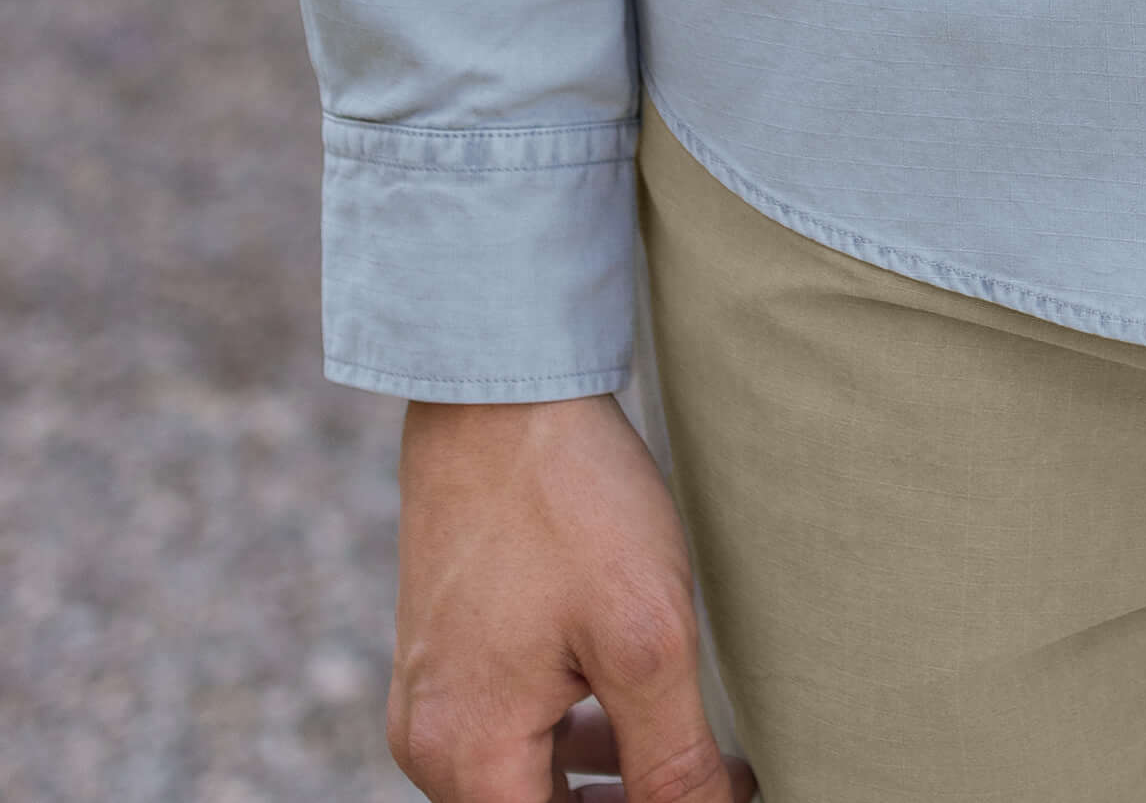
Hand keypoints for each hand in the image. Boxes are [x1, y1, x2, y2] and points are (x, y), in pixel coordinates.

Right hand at [390, 392, 752, 801]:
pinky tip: (624, 713)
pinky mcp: (444, 650)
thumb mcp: (647, 639)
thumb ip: (673, 758)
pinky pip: (506, 728)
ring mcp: (429, 695)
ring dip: (599, 782)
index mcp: (466, 759)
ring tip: (682, 759)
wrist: (500, 388)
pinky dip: (568, 736)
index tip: (711, 793)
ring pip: (522, 779)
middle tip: (703, 782)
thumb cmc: (570, 503)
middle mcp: (430, 742)